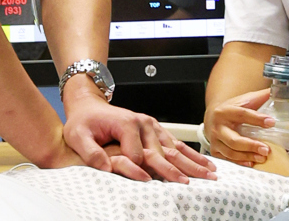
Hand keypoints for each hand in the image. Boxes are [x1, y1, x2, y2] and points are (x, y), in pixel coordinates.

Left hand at [62, 88, 215, 182]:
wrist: (89, 105)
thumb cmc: (83, 121)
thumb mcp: (78, 135)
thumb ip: (90, 152)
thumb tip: (106, 167)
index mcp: (127, 123)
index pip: (139, 153)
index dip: (142, 170)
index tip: (149, 183)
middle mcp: (144, 123)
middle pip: (163, 151)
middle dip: (179, 168)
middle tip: (195, 183)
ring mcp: (152, 125)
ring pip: (175, 147)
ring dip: (193, 161)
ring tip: (210, 172)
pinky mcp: (155, 129)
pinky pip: (175, 143)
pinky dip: (190, 154)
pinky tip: (204, 162)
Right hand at [203, 88, 273, 166]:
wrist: (212, 116)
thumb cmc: (231, 109)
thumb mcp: (243, 100)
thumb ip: (261, 97)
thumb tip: (280, 91)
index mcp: (225, 111)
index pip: (242, 114)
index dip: (257, 119)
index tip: (271, 122)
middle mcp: (218, 126)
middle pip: (234, 139)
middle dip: (251, 145)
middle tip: (266, 149)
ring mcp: (215, 140)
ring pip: (231, 152)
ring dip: (247, 156)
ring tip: (262, 157)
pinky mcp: (215, 150)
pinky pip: (227, 159)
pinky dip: (240, 163)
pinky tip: (251, 163)